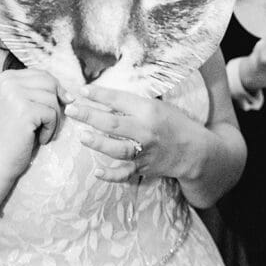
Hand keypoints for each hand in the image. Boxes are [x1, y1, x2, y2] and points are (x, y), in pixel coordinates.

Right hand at [0, 68, 64, 184]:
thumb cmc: (15, 134)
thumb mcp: (25, 105)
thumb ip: (42, 91)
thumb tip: (72, 95)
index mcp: (7, 77)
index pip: (43, 75)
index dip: (53, 92)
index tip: (45, 111)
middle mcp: (8, 82)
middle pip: (50, 83)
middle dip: (54, 104)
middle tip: (45, 123)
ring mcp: (15, 95)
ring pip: (53, 99)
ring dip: (53, 119)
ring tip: (41, 132)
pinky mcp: (24, 110)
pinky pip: (52, 114)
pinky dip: (51, 129)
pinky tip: (40, 138)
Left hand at [65, 86, 197, 182]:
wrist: (194, 150)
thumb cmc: (174, 122)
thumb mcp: (157, 106)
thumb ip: (133, 105)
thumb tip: (104, 101)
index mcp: (149, 110)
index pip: (119, 100)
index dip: (99, 94)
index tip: (82, 90)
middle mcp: (146, 130)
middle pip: (112, 123)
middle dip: (89, 115)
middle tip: (71, 109)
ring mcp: (144, 151)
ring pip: (116, 149)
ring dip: (97, 142)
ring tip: (81, 135)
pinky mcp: (144, 168)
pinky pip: (125, 173)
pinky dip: (111, 175)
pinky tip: (97, 172)